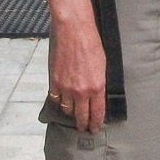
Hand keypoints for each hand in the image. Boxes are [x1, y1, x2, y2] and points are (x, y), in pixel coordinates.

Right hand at [47, 0, 107, 132]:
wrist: (74, 30)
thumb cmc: (92, 43)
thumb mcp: (103, 65)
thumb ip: (100, 84)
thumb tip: (98, 97)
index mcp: (97, 87)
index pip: (96, 113)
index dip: (95, 123)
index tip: (94, 128)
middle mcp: (81, 91)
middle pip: (81, 116)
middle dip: (83, 124)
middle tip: (84, 128)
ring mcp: (66, 88)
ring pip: (67, 109)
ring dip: (71, 113)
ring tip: (74, 115)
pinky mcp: (55, 82)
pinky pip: (56, 99)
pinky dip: (60, 102)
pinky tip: (63, 102)